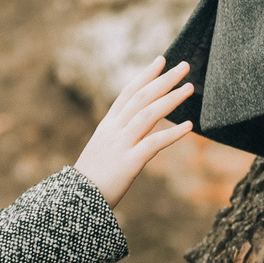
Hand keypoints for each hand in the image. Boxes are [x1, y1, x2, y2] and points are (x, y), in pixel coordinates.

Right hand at [71, 57, 194, 204]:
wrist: (73, 202)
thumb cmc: (90, 181)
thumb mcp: (101, 152)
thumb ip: (117, 138)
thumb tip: (136, 132)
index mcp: (107, 126)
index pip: (128, 93)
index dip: (145, 75)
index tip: (161, 60)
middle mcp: (113, 130)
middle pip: (141, 97)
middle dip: (163, 80)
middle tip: (184, 66)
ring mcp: (120, 145)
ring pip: (148, 114)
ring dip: (171, 99)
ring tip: (190, 88)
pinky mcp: (128, 163)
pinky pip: (153, 144)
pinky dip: (172, 133)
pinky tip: (189, 126)